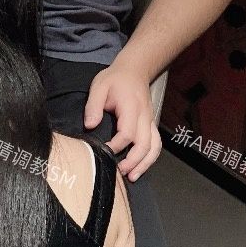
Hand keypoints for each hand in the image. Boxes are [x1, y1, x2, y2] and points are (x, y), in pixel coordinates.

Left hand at [84, 62, 161, 180]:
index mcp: (131, 107)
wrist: (135, 70)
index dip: (116, 145)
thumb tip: (90, 125)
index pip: (127, 133)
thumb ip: (93, 106)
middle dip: (133, 161)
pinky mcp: (150, 126)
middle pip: (145, 144)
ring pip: (154, 147)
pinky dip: (149, 159)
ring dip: (145, 164)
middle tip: (119, 172)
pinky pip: (155, 145)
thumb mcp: (99, 86)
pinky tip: (139, 168)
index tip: (104, 150)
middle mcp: (144, 117)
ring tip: (132, 176)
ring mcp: (150, 122)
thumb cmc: (115, 79)